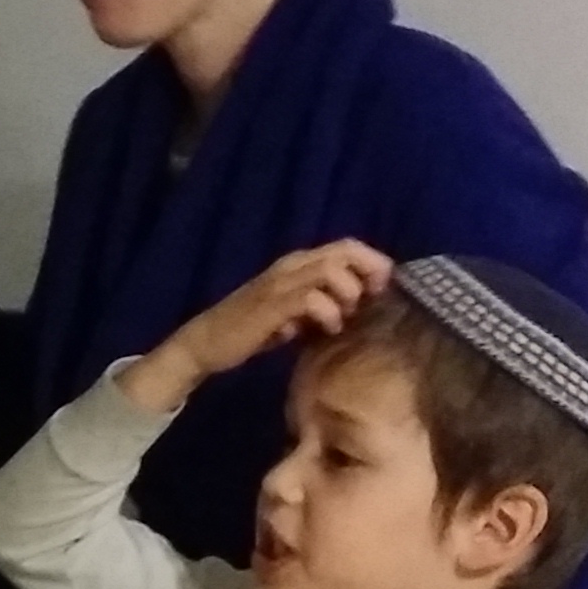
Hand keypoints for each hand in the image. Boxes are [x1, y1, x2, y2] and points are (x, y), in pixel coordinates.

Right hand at [130, 241, 396, 412]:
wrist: (206, 343)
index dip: (372, 262)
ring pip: (332, 269)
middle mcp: (290, 265)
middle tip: (371, 301)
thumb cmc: (251, 330)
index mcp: (296, 263)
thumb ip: (320, 303)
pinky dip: (328, 312)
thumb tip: (357, 305)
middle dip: (369, 273)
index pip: (346, 246)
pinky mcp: (272, 304)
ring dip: (348, 293)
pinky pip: (313, 298)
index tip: (381, 289)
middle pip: (345, 250)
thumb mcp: (293, 313)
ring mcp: (280, 282)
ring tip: (344, 316)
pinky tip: (327, 328)